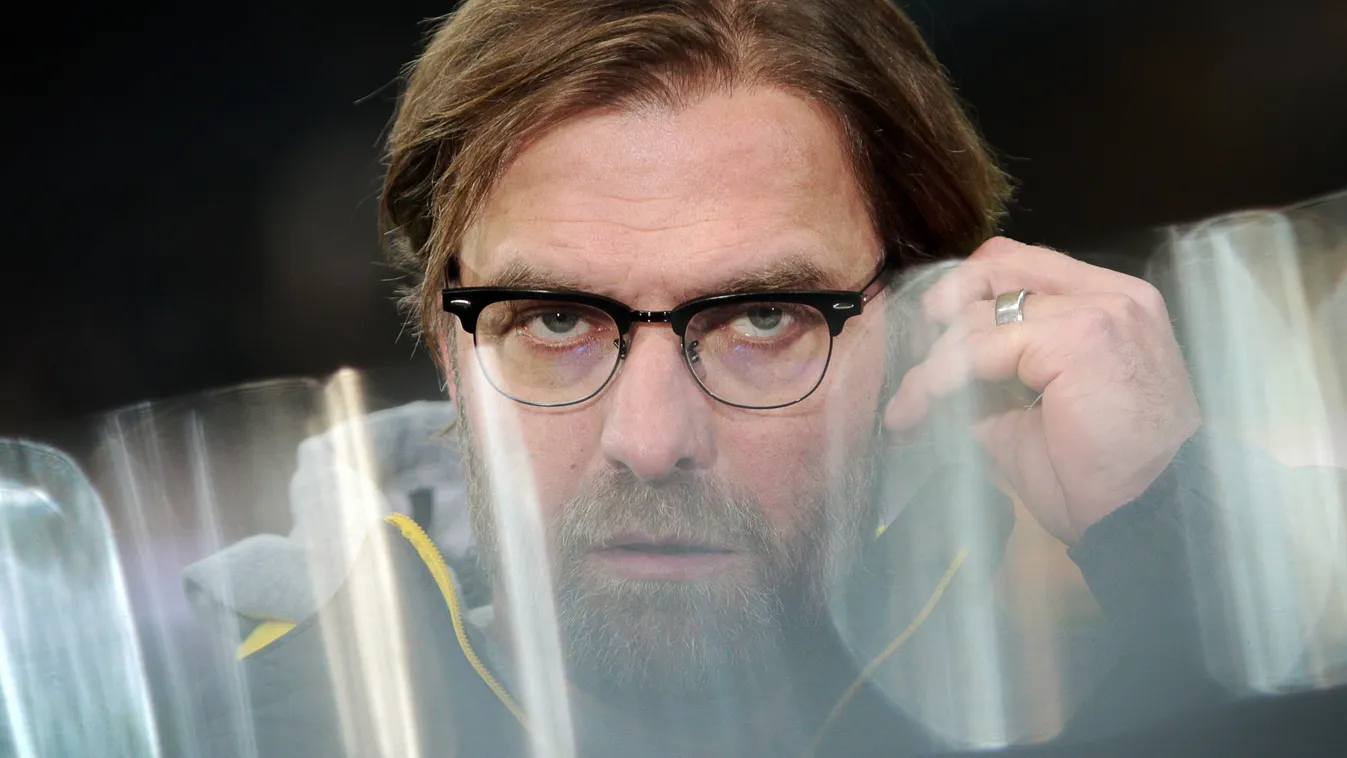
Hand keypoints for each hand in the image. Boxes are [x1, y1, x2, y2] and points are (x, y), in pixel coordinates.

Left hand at [884, 238, 1201, 544]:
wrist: (1141, 515)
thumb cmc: (1096, 474)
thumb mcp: (1035, 408)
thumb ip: (998, 371)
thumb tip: (939, 363)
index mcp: (1110, 304)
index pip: (1025, 264)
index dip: (971, 286)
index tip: (934, 323)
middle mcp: (1112, 295)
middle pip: (1001, 265)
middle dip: (946, 306)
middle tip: (914, 353)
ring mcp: (1099, 310)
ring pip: (983, 314)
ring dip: (934, 361)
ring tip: (909, 405)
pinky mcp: (1077, 336)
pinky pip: (981, 349)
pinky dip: (938, 377)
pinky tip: (917, 406)